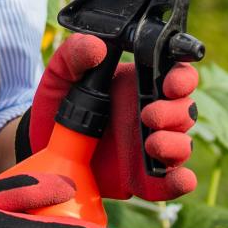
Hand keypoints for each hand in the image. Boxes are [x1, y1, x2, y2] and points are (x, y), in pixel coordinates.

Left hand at [21, 33, 198, 200]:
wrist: (41, 146)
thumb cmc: (57, 102)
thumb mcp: (60, 74)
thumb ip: (74, 54)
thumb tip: (97, 46)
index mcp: (140, 84)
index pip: (177, 75)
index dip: (183, 77)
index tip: (171, 83)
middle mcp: (152, 114)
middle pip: (186, 110)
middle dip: (175, 112)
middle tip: (148, 114)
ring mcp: (150, 147)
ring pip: (183, 145)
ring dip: (176, 144)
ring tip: (151, 143)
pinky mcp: (144, 178)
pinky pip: (170, 182)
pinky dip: (180, 182)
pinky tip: (179, 179)